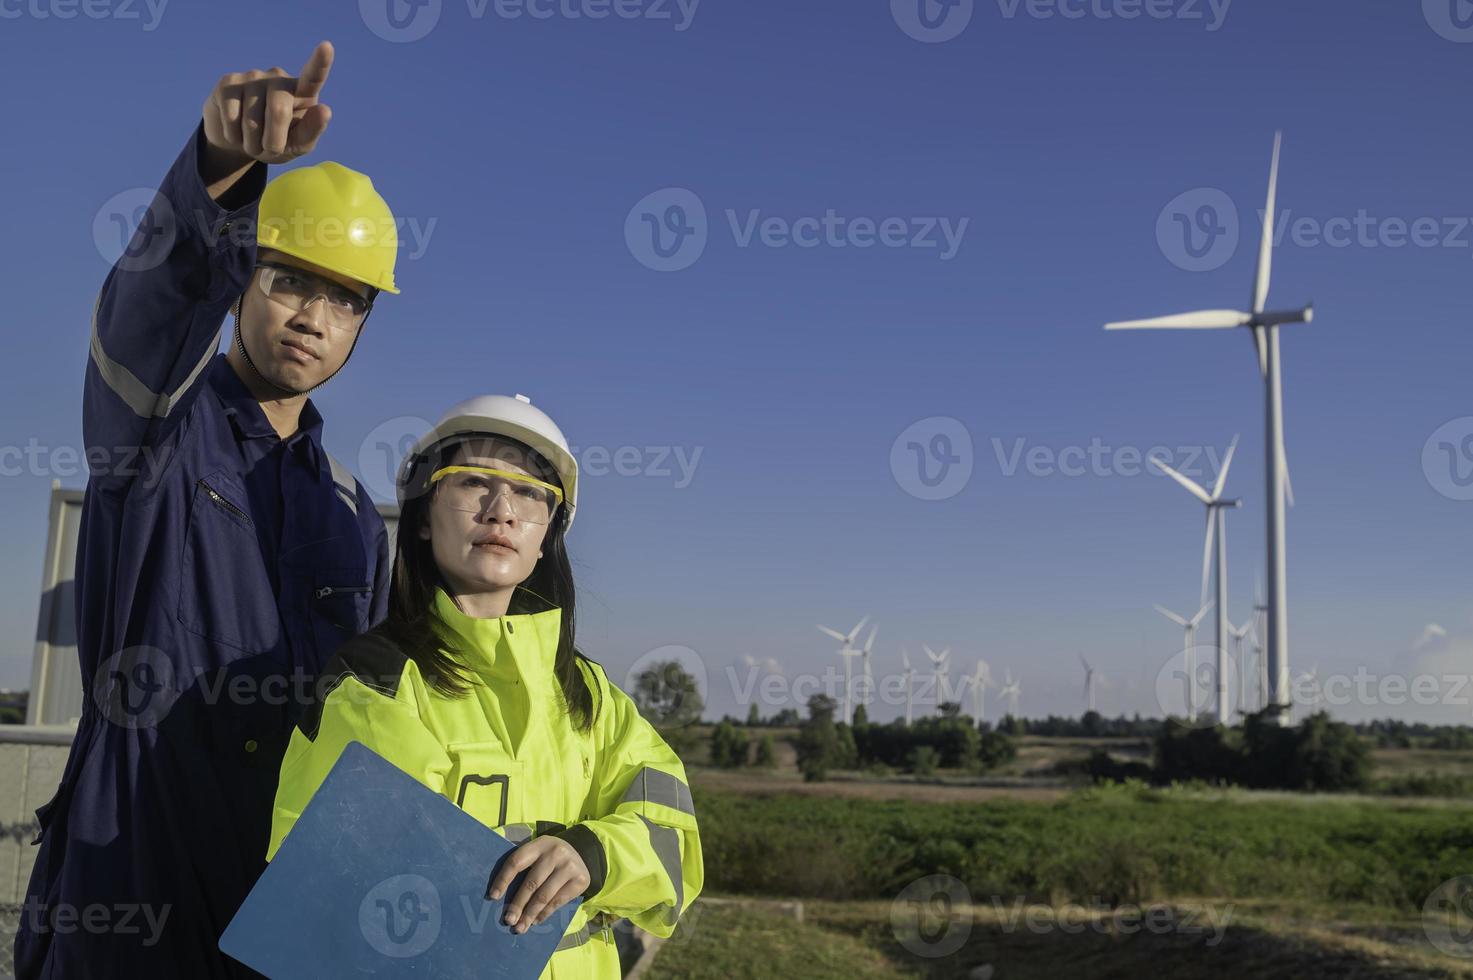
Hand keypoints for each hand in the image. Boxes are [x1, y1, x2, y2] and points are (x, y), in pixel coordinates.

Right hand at [201, 40, 334, 170]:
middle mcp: (278, 78)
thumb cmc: (276, 142)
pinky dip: (233, 136)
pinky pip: (231, 118)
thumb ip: (312, 130)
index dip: (320, 62)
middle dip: (273, 142)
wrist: (239, 142)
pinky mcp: (228, 82)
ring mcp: (252, 76)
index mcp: (302, 92)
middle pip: (279, 111)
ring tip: (251, 141)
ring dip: (251, 143)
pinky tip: (234, 132)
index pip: (313, 76)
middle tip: (269, 149)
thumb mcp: (297, 144)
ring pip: (251, 120)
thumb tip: (325, 110)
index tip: (327, 47)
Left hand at [487, 836, 590, 933]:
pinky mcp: (580, 880)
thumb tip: (499, 896)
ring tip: (520, 927)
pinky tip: (536, 920)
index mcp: (539, 844)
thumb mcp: (537, 853)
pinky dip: (544, 914)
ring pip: (544, 896)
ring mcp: (570, 866)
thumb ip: (523, 867)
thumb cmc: (549, 858)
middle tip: (508, 920)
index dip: (503, 880)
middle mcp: (556, 853)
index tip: (493, 896)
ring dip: (530, 914)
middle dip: (517, 904)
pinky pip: (558, 902)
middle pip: (531, 883)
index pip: (517, 862)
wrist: (582, 854)